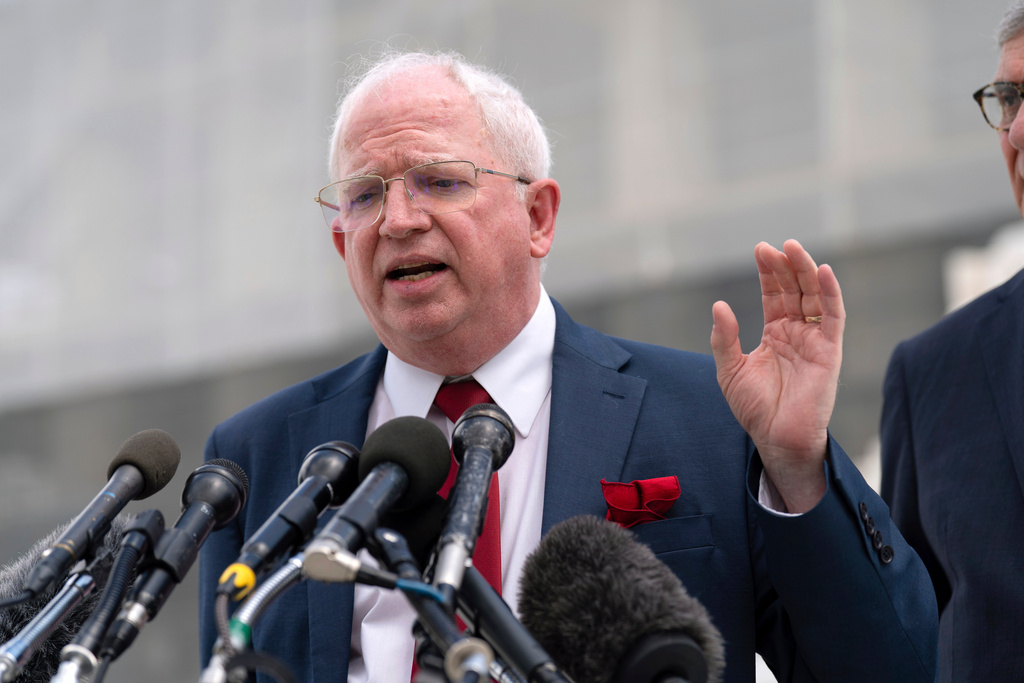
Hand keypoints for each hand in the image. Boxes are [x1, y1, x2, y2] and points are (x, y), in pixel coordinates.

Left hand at [709, 239, 844, 512]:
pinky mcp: (830, 351)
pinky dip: (830, 292)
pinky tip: (822, 271)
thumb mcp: (730, 369)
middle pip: (795, 290)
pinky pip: (833, 316)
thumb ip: (724, 338)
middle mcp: (797, 333)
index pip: (775, 295)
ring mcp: (815, 340)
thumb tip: (719, 305)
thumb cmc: (755, 408)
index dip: (769, 272)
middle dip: (784, 266)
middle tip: (772, 246)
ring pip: (814, 296)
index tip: (760, 249)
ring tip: (792, 248)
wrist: (776, 438)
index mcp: (775, 334)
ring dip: (805, 271)